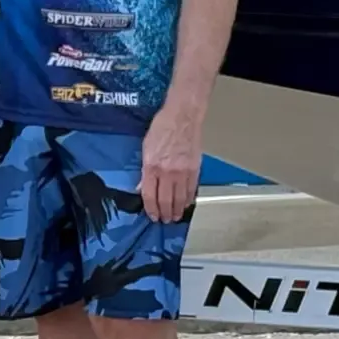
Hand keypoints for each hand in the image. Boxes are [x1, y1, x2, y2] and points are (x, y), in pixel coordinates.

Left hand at [140, 104, 203, 222]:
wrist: (182, 117)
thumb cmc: (161, 128)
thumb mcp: (145, 148)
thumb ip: (145, 170)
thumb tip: (143, 187)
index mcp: (152, 166)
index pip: (150, 195)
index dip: (150, 209)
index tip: (152, 216)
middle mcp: (167, 172)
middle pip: (165, 200)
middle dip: (164, 213)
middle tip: (164, 221)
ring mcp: (183, 172)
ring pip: (180, 198)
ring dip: (177, 210)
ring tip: (175, 217)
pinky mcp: (195, 169)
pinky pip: (192, 190)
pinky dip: (189, 200)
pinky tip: (186, 205)